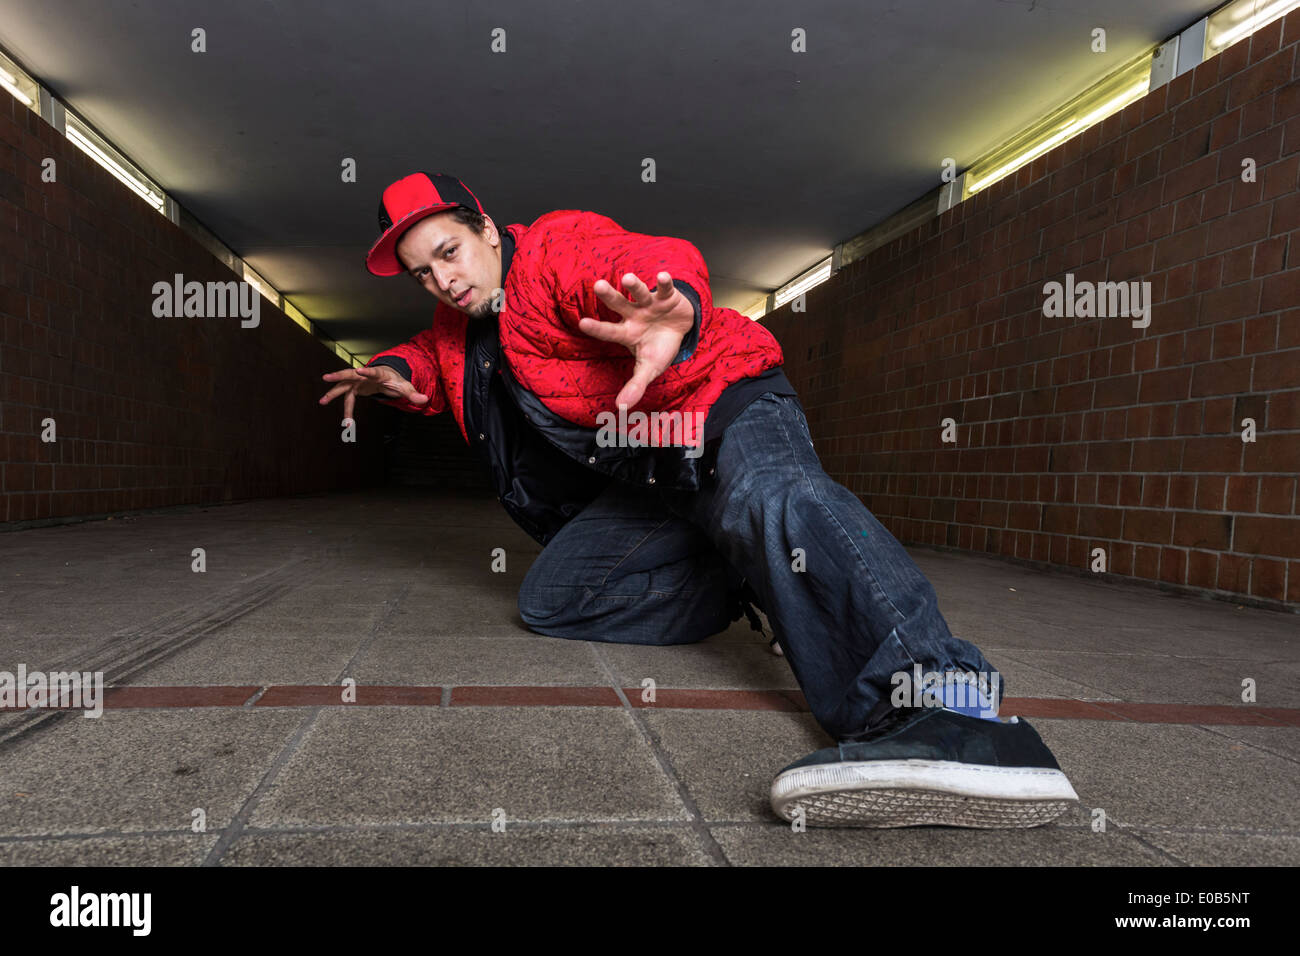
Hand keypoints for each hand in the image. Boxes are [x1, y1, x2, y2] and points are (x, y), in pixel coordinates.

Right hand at [318, 365, 428, 421]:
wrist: (387, 376)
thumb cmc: (396, 380)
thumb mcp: (405, 387)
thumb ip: (413, 394)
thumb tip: (425, 400)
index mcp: (378, 373)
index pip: (372, 372)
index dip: (366, 372)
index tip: (359, 371)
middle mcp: (364, 376)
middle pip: (349, 374)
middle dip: (338, 375)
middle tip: (326, 377)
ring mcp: (357, 382)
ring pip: (343, 386)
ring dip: (332, 393)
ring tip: (321, 401)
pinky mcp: (355, 389)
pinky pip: (348, 400)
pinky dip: (346, 411)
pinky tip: (344, 421)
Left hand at [577, 271, 694, 409]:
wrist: (681, 330)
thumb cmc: (659, 348)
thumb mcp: (649, 368)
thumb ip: (635, 386)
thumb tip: (621, 408)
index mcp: (627, 333)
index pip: (609, 331)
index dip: (597, 328)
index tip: (582, 322)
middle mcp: (634, 315)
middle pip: (619, 305)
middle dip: (609, 296)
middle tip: (598, 285)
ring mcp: (649, 304)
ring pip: (639, 293)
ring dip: (634, 286)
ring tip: (627, 278)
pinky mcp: (666, 297)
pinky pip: (664, 289)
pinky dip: (664, 283)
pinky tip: (662, 277)